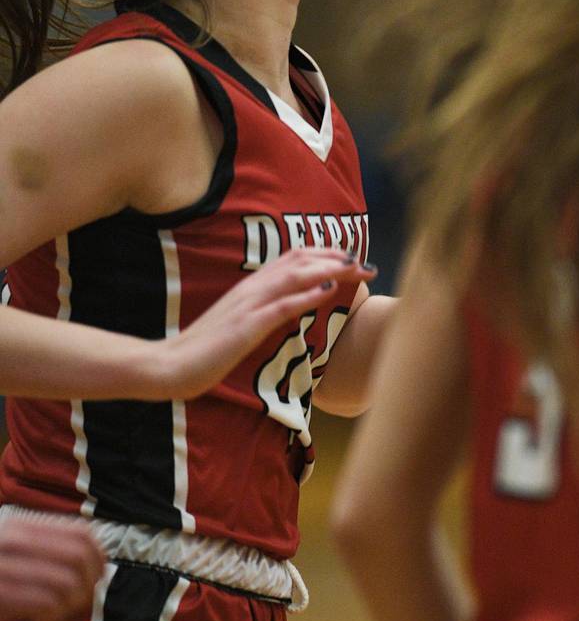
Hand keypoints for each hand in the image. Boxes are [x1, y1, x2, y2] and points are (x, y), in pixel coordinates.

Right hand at [0, 516, 104, 620]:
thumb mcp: (17, 554)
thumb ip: (50, 550)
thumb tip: (99, 567)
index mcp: (20, 525)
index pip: (81, 533)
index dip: (99, 557)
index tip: (99, 577)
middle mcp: (10, 539)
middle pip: (78, 556)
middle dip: (90, 582)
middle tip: (84, 600)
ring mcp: (0, 565)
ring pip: (65, 581)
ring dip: (74, 602)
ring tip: (65, 612)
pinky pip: (43, 602)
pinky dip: (55, 614)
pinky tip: (48, 619)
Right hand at [154, 247, 375, 399]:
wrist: (169, 366)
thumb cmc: (205, 351)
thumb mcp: (240, 325)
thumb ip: (263, 313)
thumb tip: (290, 309)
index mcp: (250, 287)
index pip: (293, 257)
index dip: (325, 254)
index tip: (353, 259)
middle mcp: (251, 288)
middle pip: (300, 260)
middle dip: (337, 259)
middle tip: (367, 265)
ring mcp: (248, 305)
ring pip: (295, 275)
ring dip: (331, 270)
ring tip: (358, 269)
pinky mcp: (246, 326)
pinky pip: (282, 305)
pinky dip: (308, 294)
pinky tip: (329, 289)